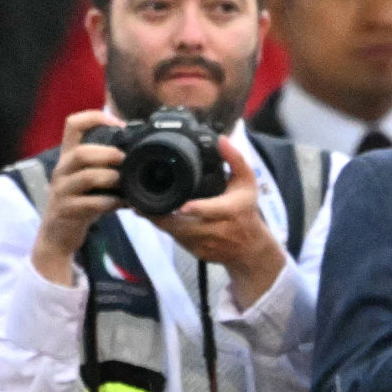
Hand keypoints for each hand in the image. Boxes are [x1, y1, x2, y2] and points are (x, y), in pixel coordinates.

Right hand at [29, 110, 123, 285]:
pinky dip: (110, 203)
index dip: (95, 117)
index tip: (118, 124)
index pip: (73, 125)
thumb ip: (104, 165)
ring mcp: (62, 192)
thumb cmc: (78, 203)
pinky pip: (90, 204)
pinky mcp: (66, 211)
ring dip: (110, 178)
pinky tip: (121, 204)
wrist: (56, 236)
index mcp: (68, 157)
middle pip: (80, 152)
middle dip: (107, 154)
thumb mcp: (86, 179)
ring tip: (123, 183)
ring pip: (85, 177)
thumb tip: (137, 152)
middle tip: (125, 160)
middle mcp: (62, 171)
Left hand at [154, 135, 285, 307]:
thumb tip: (220, 139)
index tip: (181, 205)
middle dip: (163, 216)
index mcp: (231, 210)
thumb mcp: (246, 182)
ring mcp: (206, 243)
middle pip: (185, 225)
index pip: (212, 210)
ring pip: (177, 234)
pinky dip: (166, 229)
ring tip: (143, 208)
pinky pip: (176, 240)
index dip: (196, 208)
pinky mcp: (197, 252)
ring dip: (159, 222)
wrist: (249, 247)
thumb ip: (235, 159)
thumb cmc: (246, 209)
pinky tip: (155, 218)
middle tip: (142, 204)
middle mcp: (218, 229)